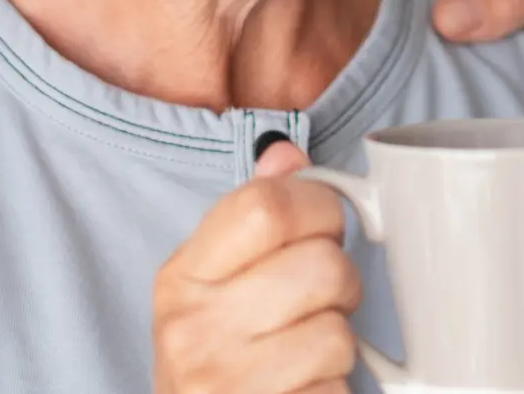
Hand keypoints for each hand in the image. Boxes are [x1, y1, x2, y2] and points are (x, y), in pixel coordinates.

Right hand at [152, 143, 359, 393]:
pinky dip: (334, 391)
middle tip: (318, 302)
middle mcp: (194, 329)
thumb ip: (253, 212)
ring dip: (339, 345)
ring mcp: (225, 385)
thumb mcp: (212, 280)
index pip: (267, 206)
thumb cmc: (216, 353)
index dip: (320, 206)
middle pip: (323, 266)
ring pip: (339, 334)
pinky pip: (339, 391)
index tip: (323, 226)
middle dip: (341, 283)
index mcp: (182, 276)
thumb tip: (287, 154)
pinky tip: (301, 388)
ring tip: (306, 350)